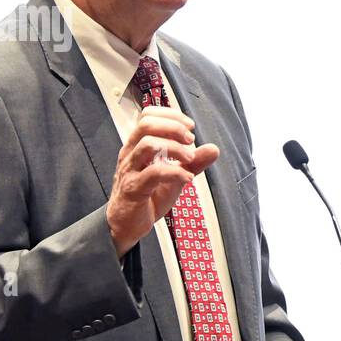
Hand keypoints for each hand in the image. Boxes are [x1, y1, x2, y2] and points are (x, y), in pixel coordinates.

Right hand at [107, 106, 219, 256]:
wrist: (127, 225)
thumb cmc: (147, 197)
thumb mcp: (175, 176)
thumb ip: (193, 162)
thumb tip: (213, 148)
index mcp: (138, 145)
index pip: (147, 115)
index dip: (170, 115)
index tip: (189, 127)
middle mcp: (131, 153)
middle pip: (146, 124)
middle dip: (173, 127)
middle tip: (190, 140)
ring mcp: (130, 170)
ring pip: (148, 144)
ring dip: (175, 148)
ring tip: (190, 158)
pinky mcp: (133, 188)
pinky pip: (153, 173)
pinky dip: (175, 172)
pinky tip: (187, 178)